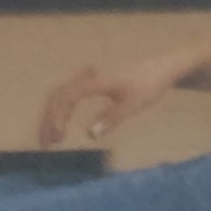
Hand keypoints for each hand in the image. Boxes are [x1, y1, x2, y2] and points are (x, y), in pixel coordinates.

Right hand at [39, 51, 193, 145]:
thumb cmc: (149, 84)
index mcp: (95, 80)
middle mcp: (87, 74)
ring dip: (53, 115)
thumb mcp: (133, 105)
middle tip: (46, 143)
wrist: (163, 66)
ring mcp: (89, 75)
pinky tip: (64, 123)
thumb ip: (112, 119)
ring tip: (52, 138)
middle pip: (57, 95)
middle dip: (49, 119)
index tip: (57, 138)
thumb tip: (91, 134)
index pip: (65, 98)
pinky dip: (63, 108)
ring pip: (62, 93)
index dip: (56, 118)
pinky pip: (70, 92)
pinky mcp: (94, 79)